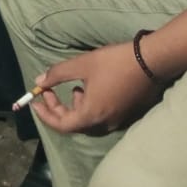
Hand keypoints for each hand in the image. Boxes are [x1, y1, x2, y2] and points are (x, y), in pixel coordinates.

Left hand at [30, 41, 162, 135]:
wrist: (151, 61)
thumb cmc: (114, 62)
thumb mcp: (82, 64)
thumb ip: (57, 74)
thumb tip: (38, 82)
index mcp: (92, 115)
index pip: (62, 125)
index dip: (45, 115)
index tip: (35, 101)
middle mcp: (104, 124)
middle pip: (74, 125)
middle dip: (58, 109)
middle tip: (48, 91)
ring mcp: (118, 121)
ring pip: (88, 121)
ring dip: (75, 108)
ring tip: (73, 87)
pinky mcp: (127, 114)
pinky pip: (102, 117)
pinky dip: (90, 107)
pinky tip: (90, 89)